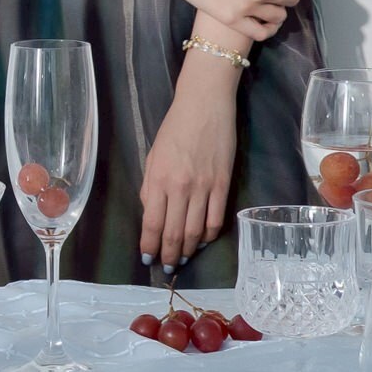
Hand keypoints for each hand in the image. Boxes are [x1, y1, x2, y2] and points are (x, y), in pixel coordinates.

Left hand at [139, 72, 237, 269]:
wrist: (204, 104)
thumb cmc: (175, 127)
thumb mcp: (153, 155)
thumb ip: (151, 186)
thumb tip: (152, 214)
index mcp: (159, 179)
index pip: (153, 223)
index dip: (150, 245)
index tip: (148, 257)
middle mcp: (181, 187)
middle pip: (175, 233)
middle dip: (170, 255)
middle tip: (168, 266)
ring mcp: (204, 187)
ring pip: (196, 232)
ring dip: (189, 250)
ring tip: (184, 258)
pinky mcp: (223, 184)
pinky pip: (216, 220)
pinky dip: (209, 235)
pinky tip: (203, 240)